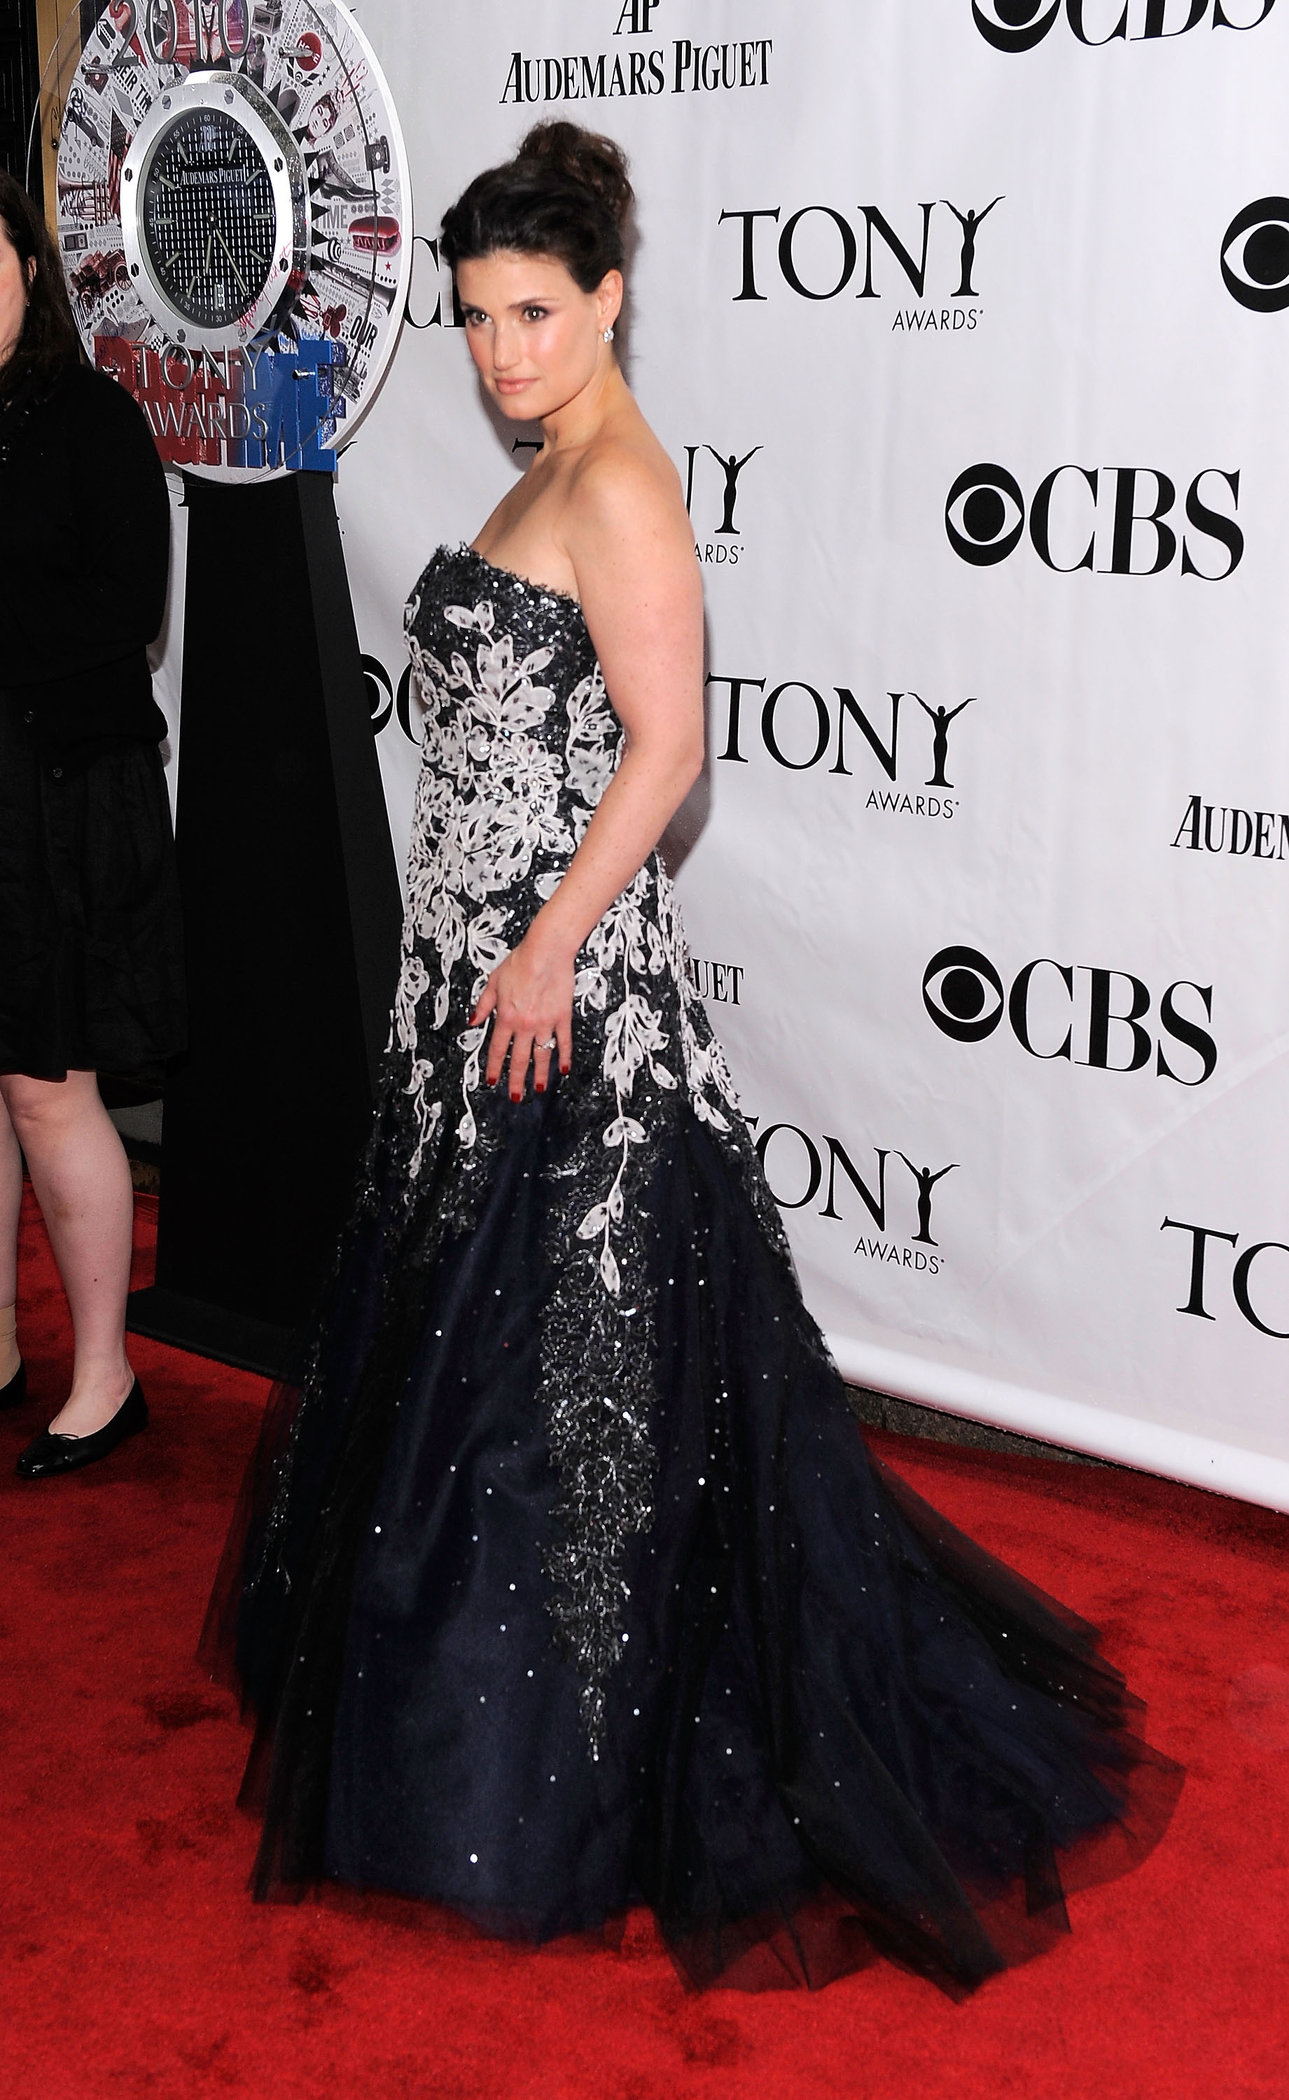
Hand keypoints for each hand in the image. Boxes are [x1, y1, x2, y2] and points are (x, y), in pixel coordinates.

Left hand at [470, 933, 573, 1100]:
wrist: (546, 952)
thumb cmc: (520, 962)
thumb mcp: (493, 982)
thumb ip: (483, 1005)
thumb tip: (473, 1022)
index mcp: (506, 1017)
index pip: (498, 1049)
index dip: (495, 1068)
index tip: (493, 1081)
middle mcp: (524, 1025)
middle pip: (519, 1059)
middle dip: (515, 1081)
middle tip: (515, 1097)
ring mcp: (545, 1023)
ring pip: (541, 1055)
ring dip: (539, 1075)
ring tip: (538, 1088)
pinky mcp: (562, 1018)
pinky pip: (564, 1042)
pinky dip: (564, 1056)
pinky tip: (564, 1068)